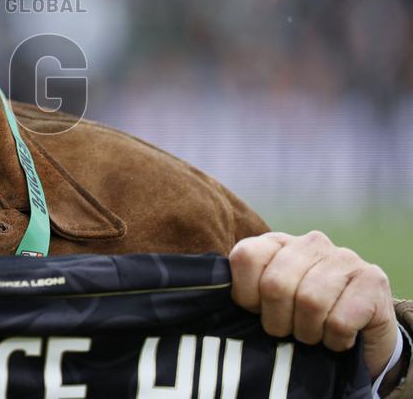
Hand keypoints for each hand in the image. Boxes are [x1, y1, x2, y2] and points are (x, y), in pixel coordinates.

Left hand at [230, 231, 397, 379]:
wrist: (360, 333)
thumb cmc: (301, 318)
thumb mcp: (266, 302)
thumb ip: (242, 292)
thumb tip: (208, 295)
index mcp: (277, 243)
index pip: (246, 256)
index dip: (245, 294)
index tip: (255, 311)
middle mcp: (311, 243)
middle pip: (275, 283)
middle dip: (277, 321)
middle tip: (286, 332)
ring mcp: (344, 257)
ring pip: (309, 301)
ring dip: (307, 332)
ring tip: (312, 335)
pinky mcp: (373, 279)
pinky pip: (340, 319)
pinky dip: (334, 340)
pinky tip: (338, 338)